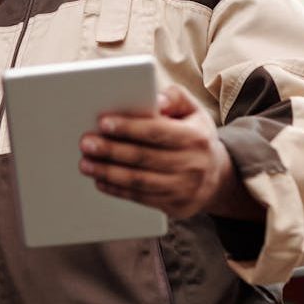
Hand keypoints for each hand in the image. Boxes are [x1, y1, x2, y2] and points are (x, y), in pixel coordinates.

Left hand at [78, 84, 239, 220]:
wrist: (217, 177)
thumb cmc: (195, 137)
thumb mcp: (193, 111)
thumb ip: (175, 97)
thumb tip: (155, 99)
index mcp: (195, 137)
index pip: (157, 131)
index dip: (129, 128)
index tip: (103, 123)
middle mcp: (192, 164)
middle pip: (144, 157)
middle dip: (111, 150)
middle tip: (86, 143)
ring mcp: (184, 188)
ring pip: (139, 180)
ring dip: (108, 172)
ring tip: (86, 164)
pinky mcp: (175, 205)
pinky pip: (141, 198)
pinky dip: (117, 190)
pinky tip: (100, 180)